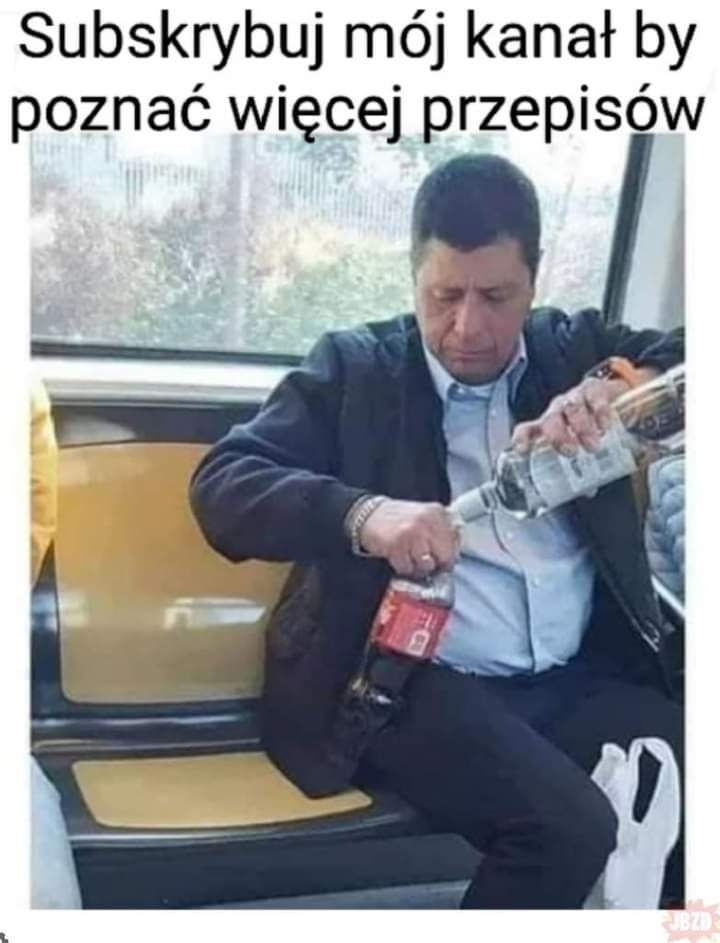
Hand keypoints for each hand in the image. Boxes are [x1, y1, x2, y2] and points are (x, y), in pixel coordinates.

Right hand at [360, 498, 459, 576]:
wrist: (367, 515)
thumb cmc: (398, 519)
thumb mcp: (424, 515)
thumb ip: (443, 530)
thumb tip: (455, 553)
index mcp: (437, 513)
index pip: (455, 544)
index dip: (447, 555)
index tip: (438, 556)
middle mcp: (427, 521)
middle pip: (444, 557)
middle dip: (435, 563)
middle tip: (422, 557)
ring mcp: (412, 534)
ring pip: (426, 566)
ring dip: (417, 566)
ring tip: (408, 555)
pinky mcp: (397, 546)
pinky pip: (407, 569)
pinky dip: (402, 567)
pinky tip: (398, 556)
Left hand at [511, 377, 630, 456]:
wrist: (612, 396)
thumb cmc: (589, 425)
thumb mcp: (583, 446)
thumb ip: (582, 468)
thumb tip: (588, 491)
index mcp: (547, 426)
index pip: (527, 430)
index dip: (521, 440)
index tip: (522, 452)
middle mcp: (557, 411)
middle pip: (550, 420)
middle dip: (558, 436)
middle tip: (571, 452)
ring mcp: (575, 397)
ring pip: (571, 408)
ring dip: (581, 427)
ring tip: (592, 445)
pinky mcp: (595, 388)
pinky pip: (594, 396)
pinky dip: (599, 411)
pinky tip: (605, 424)